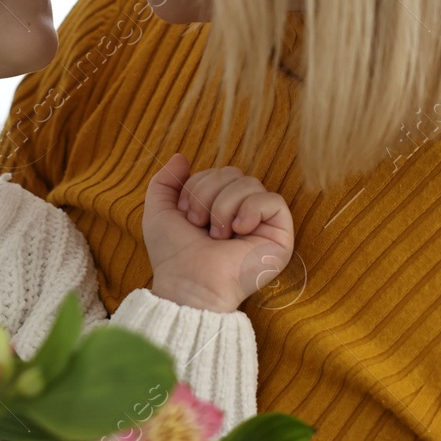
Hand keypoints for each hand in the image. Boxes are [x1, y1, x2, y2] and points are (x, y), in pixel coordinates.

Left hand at [142, 152, 294, 312]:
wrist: (188, 284)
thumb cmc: (174, 255)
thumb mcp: (160, 212)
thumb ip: (165, 182)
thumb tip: (181, 156)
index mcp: (219, 206)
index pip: (217, 172)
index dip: (196, 187)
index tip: (186, 217)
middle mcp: (243, 212)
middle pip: (233, 173)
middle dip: (207, 194)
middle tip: (199, 225)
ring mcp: (263, 224)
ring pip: (250, 183)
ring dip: (224, 206)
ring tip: (217, 235)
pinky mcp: (280, 236)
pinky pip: (273, 200)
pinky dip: (251, 209)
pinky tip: (238, 230)